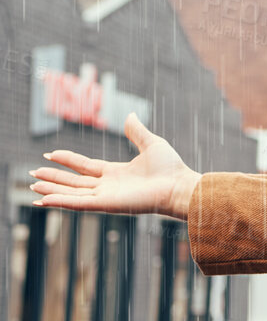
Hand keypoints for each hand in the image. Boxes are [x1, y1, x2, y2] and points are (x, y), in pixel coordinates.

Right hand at [29, 112, 201, 221]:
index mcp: (116, 172)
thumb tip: (130, 114)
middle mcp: (108, 186)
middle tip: (33, 174)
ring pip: (72, 193)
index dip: (68, 160)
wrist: (179, 185)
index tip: (50, 154)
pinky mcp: (106, 205)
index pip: (86, 166)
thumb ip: (137, 131)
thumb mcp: (151, 143)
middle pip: (74, 181)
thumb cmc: (170, 168)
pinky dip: (61, 201)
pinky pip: (78, 203)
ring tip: (33, 185)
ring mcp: (106, 196)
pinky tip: (44, 199)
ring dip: (52, 189)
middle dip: (54, 177)